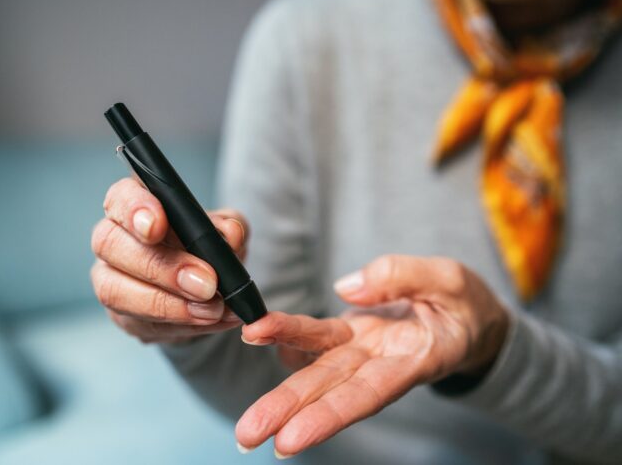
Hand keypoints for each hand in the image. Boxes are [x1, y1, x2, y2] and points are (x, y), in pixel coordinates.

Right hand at [91, 176, 248, 342]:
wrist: (204, 288)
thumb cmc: (205, 246)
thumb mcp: (225, 231)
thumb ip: (228, 228)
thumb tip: (230, 235)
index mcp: (133, 202)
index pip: (120, 196)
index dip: (134, 210)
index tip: (156, 226)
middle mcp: (112, 238)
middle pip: (111, 245)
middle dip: (161, 267)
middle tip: (206, 283)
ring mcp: (110, 278)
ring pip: (116, 290)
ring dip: (169, 305)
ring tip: (213, 309)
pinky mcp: (122, 316)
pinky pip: (141, 323)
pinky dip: (183, 325)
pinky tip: (213, 321)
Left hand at [235, 255, 508, 457]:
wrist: (467, 315)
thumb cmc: (464, 303)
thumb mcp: (450, 278)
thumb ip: (402, 275)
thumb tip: (346, 286)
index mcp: (413, 360)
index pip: (367, 392)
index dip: (329, 415)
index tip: (291, 437)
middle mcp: (380, 361)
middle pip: (330, 388)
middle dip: (287, 410)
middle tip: (247, 434)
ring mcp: (362, 348)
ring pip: (316, 368)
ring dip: (280, 392)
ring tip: (247, 419)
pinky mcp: (351, 333)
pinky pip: (316, 340)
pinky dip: (287, 342)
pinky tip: (261, 340)